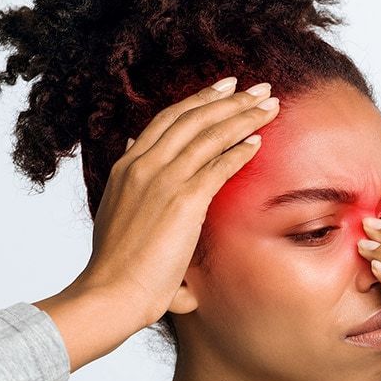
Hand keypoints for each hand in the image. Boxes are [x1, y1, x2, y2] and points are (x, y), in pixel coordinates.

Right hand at [73, 77, 279, 327]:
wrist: (111, 291)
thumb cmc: (117, 265)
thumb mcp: (116, 209)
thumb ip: (129, 178)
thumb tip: (132, 146)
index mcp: (126, 167)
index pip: (167, 120)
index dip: (198, 101)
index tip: (223, 89)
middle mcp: (142, 165)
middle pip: (192, 118)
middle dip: (229, 99)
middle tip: (257, 88)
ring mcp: (162, 180)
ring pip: (209, 134)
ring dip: (244, 116)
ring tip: (269, 106)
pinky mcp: (183, 200)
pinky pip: (219, 165)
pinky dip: (241, 151)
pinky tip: (259, 142)